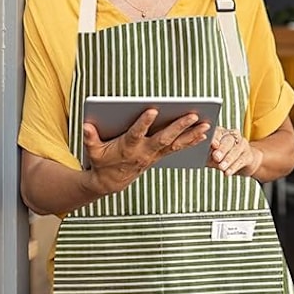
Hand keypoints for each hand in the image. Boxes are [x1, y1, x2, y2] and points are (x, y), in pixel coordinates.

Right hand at [83, 109, 211, 193]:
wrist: (110, 183)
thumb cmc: (102, 161)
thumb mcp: (93, 150)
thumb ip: (90, 137)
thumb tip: (86, 125)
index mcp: (128, 147)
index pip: (137, 133)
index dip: (144, 123)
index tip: (152, 110)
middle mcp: (144, 151)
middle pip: (164, 138)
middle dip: (179, 126)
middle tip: (192, 114)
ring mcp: (154, 155)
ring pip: (176, 144)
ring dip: (191, 134)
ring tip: (206, 124)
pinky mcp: (160, 156)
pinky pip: (178, 148)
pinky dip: (191, 141)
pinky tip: (204, 133)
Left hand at [208, 126, 261, 176]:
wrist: (240, 163)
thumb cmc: (220, 157)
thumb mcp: (210, 155)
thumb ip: (204, 153)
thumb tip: (196, 155)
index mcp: (221, 132)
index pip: (217, 132)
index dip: (215, 138)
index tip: (212, 145)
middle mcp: (232, 135)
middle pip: (228, 140)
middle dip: (222, 149)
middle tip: (216, 157)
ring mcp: (242, 144)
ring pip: (236, 150)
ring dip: (228, 159)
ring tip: (221, 168)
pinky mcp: (248, 155)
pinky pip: (241, 160)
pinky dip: (233, 167)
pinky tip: (227, 173)